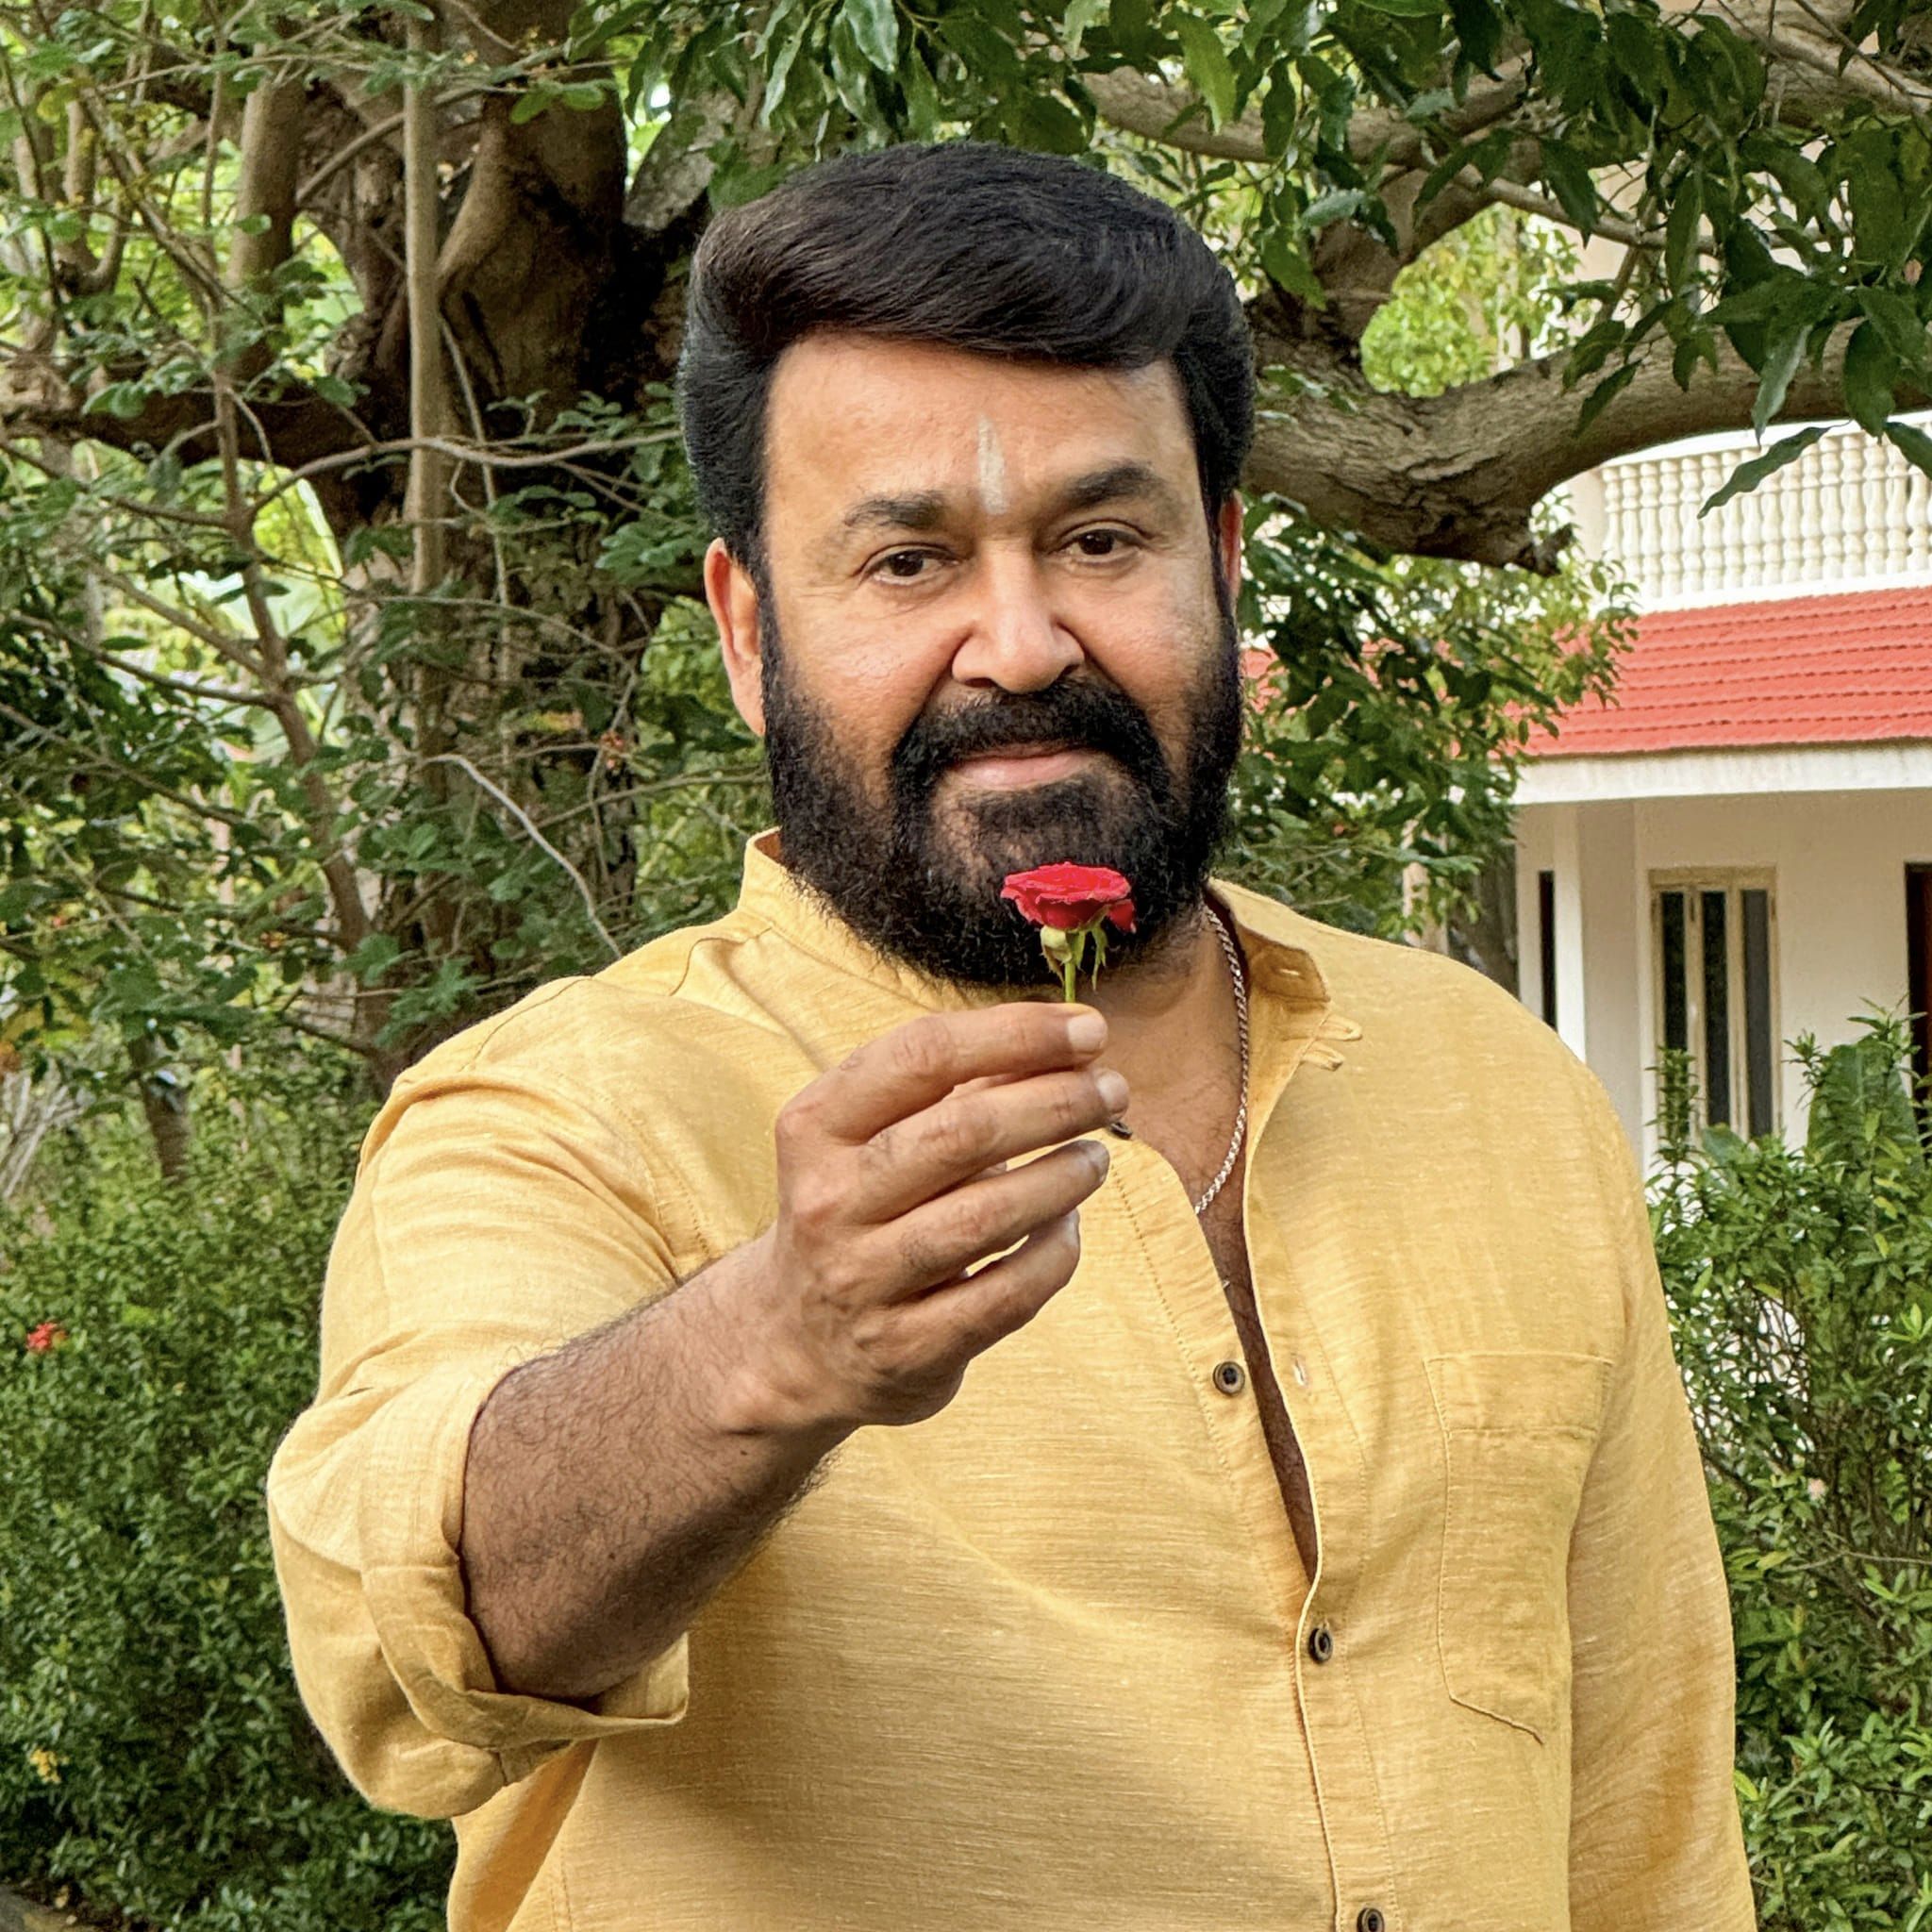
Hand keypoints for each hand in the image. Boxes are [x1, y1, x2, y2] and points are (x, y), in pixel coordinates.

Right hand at [728, 1003, 1125, 1432]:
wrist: (795, 1343)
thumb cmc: (860, 1212)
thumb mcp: (871, 1139)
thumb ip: (955, 1089)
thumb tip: (1064, 1041)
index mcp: (816, 1128)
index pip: (922, 1056)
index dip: (1016, 1034)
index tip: (1088, 1029)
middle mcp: (829, 1201)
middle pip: (961, 1134)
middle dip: (1054, 1102)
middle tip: (1110, 1090)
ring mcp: (863, 1280)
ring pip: (985, 1217)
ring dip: (1061, 1178)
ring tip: (1096, 1156)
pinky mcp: (905, 1349)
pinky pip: (1003, 1296)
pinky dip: (1053, 1255)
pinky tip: (1070, 1227)